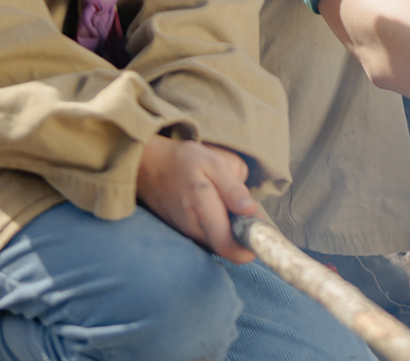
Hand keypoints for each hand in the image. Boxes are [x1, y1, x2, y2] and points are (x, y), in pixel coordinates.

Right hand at [135, 136, 257, 262]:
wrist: (147, 165)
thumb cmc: (183, 161)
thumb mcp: (213, 163)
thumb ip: (232, 188)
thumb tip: (251, 211)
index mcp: (204, 210)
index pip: (230, 247)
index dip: (249, 248)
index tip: (262, 235)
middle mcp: (193, 229)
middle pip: (226, 248)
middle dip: (242, 237)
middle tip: (249, 214)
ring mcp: (186, 234)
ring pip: (217, 244)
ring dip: (230, 232)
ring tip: (232, 208)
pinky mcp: (182, 232)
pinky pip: (206, 238)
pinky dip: (217, 229)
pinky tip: (217, 209)